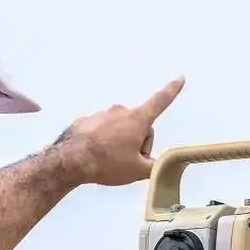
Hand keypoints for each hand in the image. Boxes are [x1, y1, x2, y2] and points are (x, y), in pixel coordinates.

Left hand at [55, 76, 183, 186]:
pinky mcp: (87, 120)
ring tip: (109, 160)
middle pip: (139, 125)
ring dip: (120, 141)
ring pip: (120, 128)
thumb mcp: (138, 171)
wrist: (70, 161)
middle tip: (128, 161)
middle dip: (138, 141)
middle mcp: (120, 111)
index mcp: (137, 119)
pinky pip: (103, 130)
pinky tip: (96, 155)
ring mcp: (102, 114)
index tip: (180, 78)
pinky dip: (103, 141)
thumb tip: (162, 164)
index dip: (172, 90)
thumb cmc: (107, 163)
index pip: (160, 101)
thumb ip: (156, 166)